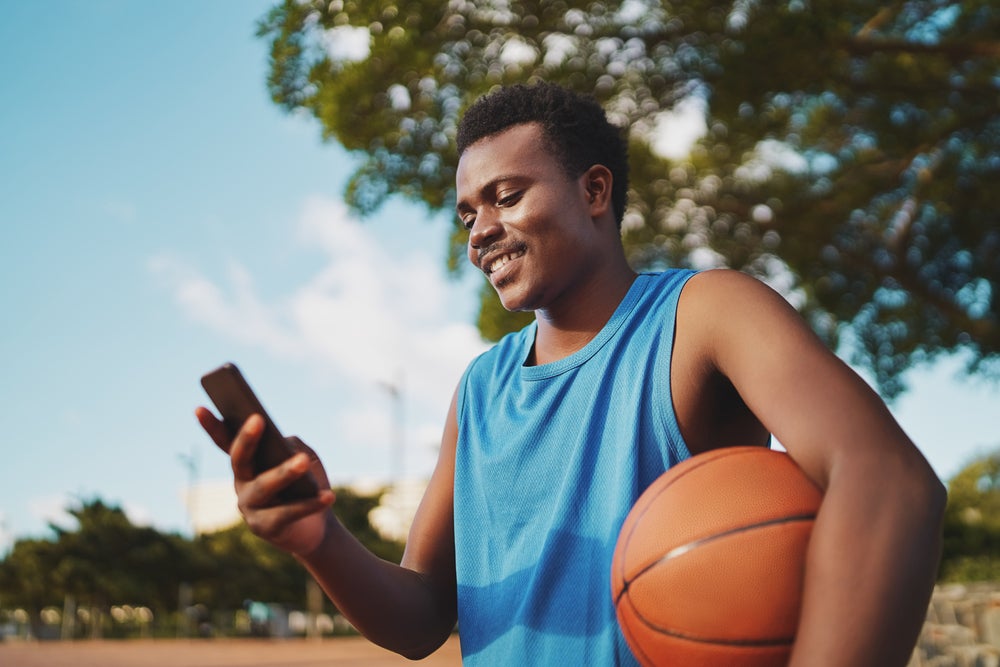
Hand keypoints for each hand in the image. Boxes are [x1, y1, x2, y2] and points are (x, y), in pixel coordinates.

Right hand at [195, 407, 335, 555]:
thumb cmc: (307, 484)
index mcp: (247, 465)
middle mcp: (242, 485)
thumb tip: (285, 447)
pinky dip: (310, 504)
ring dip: (284, 473)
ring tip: (303, 461)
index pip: (226, 442)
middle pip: (240, 460)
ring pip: (264, 486)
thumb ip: (293, 446)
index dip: (212, 426)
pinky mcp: (265, 528)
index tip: (199, 408)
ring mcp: (250, 508)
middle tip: (258, 419)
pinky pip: (287, 513)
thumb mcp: (304, 457)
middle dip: (247, 439)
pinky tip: (328, 495)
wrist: (317, 526)